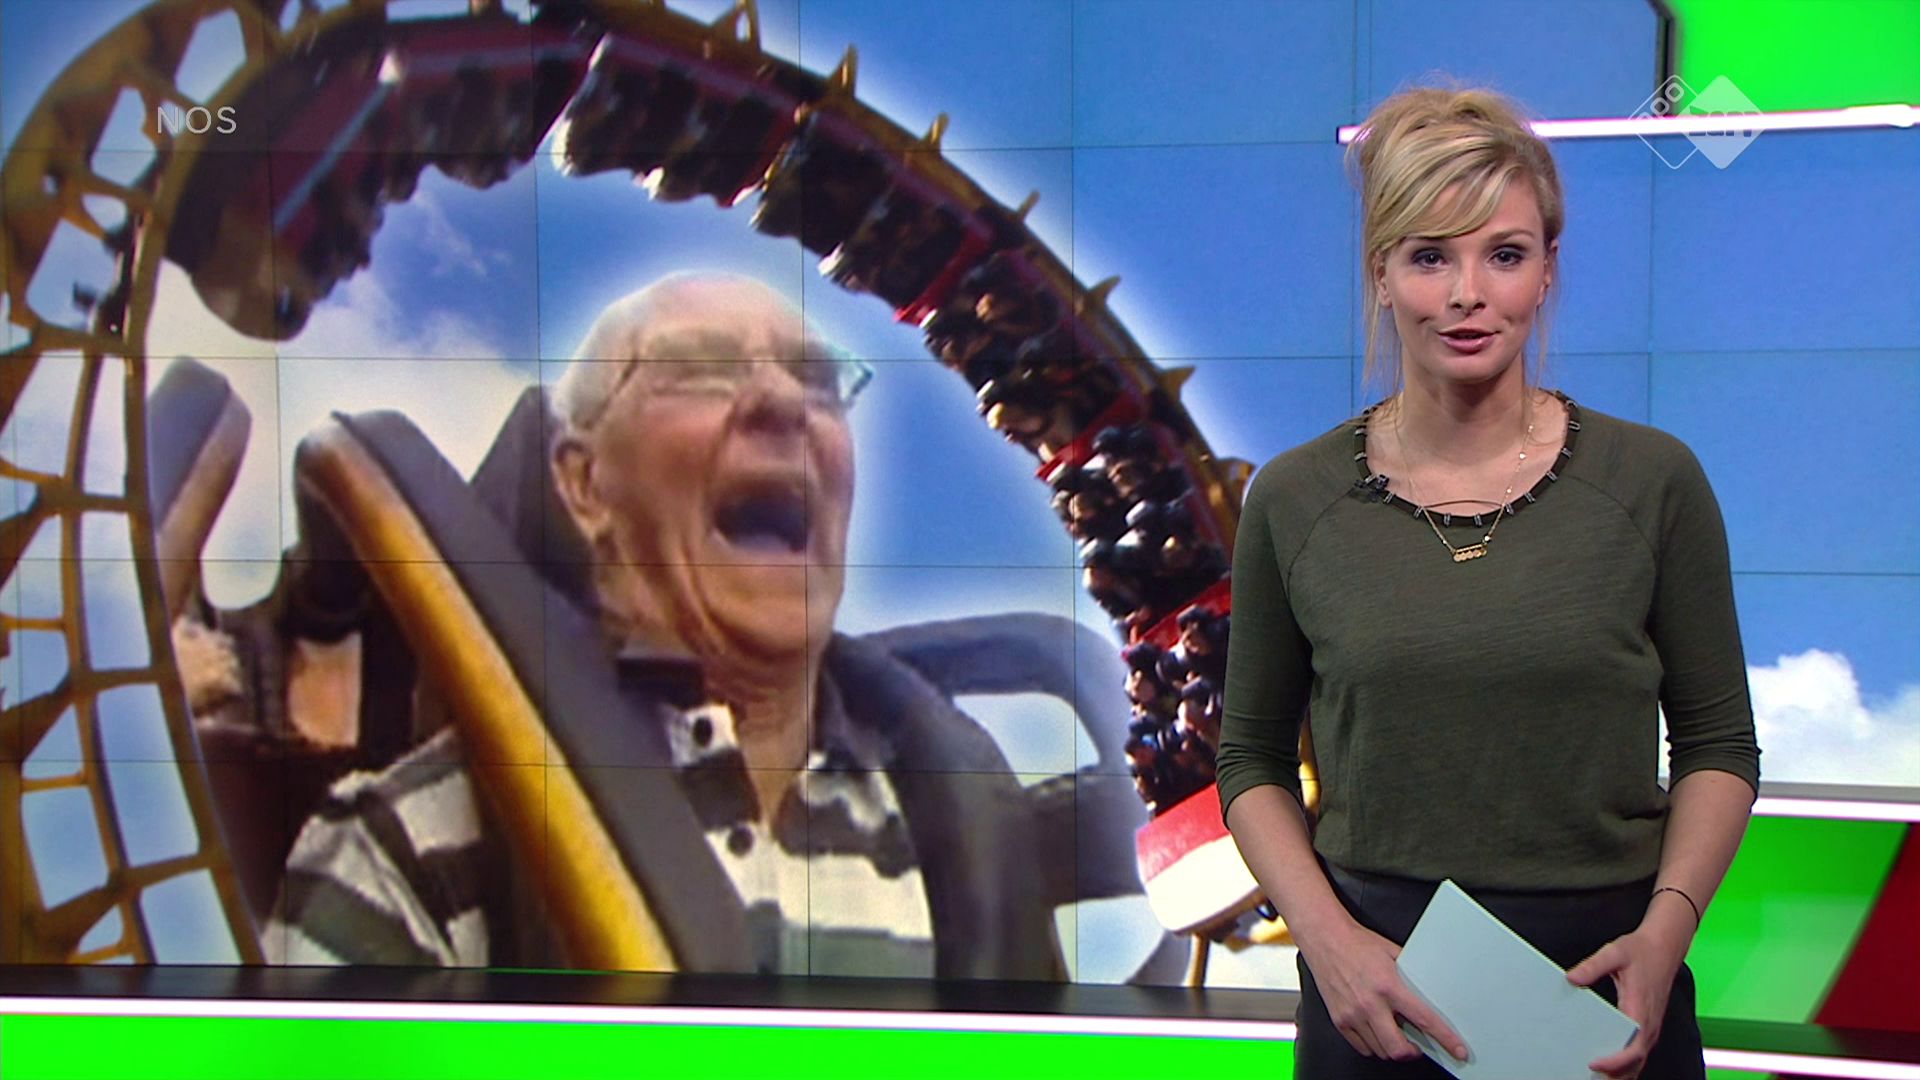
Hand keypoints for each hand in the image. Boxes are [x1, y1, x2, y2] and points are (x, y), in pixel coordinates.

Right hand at [1297, 920, 1469, 1063]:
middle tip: (1417, 1046)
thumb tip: (1431, 987)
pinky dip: (1373, 1045)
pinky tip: (1376, 1030)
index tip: (1456, 1050)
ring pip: (1380, 1051)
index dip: (1444, 1038)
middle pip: (1398, 1048)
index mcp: (1388, 986)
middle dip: (1413, 1052)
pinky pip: (1362, 1047)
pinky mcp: (1339, 1019)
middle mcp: (1370, 1003)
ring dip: (1392, 1047)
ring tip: (1394, 1032)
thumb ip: (1411, 974)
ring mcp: (1352, 1014)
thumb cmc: (1357, 943)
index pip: (1423, 1019)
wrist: (1325, 938)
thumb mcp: (1393, 953)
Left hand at [1567, 918, 1689, 1078]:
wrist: (1664, 948)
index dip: (1615, 1062)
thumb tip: (1572, 978)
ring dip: (1620, 1073)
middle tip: (1585, 1074)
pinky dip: (1626, 1066)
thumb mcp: (1615, 952)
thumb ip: (1592, 966)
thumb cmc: (1641, 951)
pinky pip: (1638, 1054)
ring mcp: (1650, 1029)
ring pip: (1638, 1063)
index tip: (1594, 1064)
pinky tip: (1609, 1069)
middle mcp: (1649, 1025)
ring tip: (1593, 1076)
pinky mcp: (1648, 1027)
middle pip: (1635, 1063)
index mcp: (1641, 1011)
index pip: (1633, 1049)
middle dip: (1614, 1074)